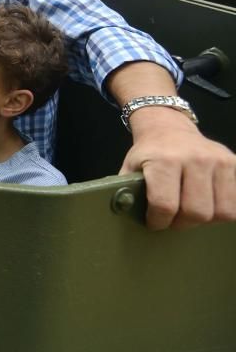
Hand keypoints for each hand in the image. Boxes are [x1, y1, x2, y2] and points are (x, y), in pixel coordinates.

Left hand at [119, 108, 235, 229]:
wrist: (168, 128)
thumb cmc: (149, 153)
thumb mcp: (130, 169)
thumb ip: (126, 192)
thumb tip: (125, 214)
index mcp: (164, 161)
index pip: (165, 205)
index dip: (158, 221)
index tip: (154, 221)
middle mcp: (195, 159)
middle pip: (196, 212)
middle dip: (182, 223)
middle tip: (173, 219)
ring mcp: (218, 160)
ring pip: (222, 212)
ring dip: (206, 219)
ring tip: (191, 211)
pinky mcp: (234, 163)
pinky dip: (224, 210)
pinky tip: (209, 205)